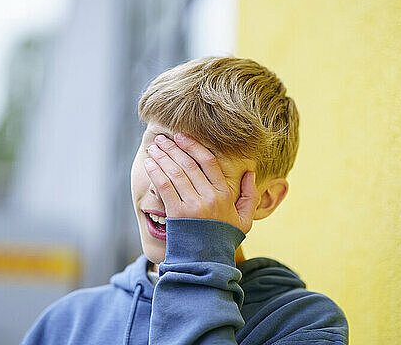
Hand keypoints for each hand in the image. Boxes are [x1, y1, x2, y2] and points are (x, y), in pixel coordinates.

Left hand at [143, 132, 259, 233]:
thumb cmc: (222, 240)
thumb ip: (249, 196)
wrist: (205, 264)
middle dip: (173, 147)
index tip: (181, 137)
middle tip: (162, 138)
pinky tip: (149, 163)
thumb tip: (250, 172)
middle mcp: (210, 197)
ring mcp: (193, 205)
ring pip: (175, 172)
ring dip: (162, 156)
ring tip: (154, 147)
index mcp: (225, 195)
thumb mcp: (244, 220)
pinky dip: (155, 172)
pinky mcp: (177, 214)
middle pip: (189, 164)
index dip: (194, 146)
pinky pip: (165, 186)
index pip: (209, 161)